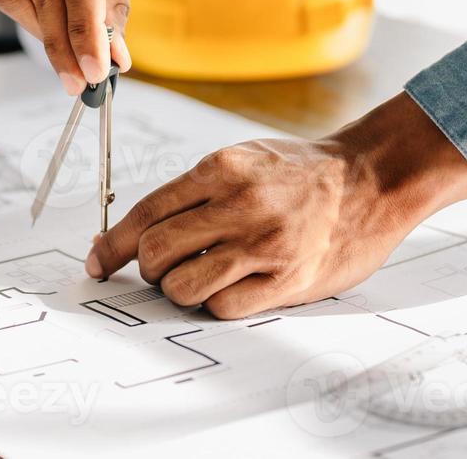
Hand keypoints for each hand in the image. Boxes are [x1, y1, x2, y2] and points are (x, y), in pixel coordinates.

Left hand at [85, 93, 466, 318]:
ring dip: (178, 289)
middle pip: (154, 253)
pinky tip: (229, 288)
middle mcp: (238, 205)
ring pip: (182, 286)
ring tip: (197, 278)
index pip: (144, 213)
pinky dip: (214, 304)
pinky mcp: (286, 280)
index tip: (97, 262)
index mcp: (220, 169)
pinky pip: (222, 307)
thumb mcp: (242, 158)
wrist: (369, 180)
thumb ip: (192, 191)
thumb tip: (131, 232)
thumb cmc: (298, 172)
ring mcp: (263, 245)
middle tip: (160, 268)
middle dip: (146, 268)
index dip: (112, 245)